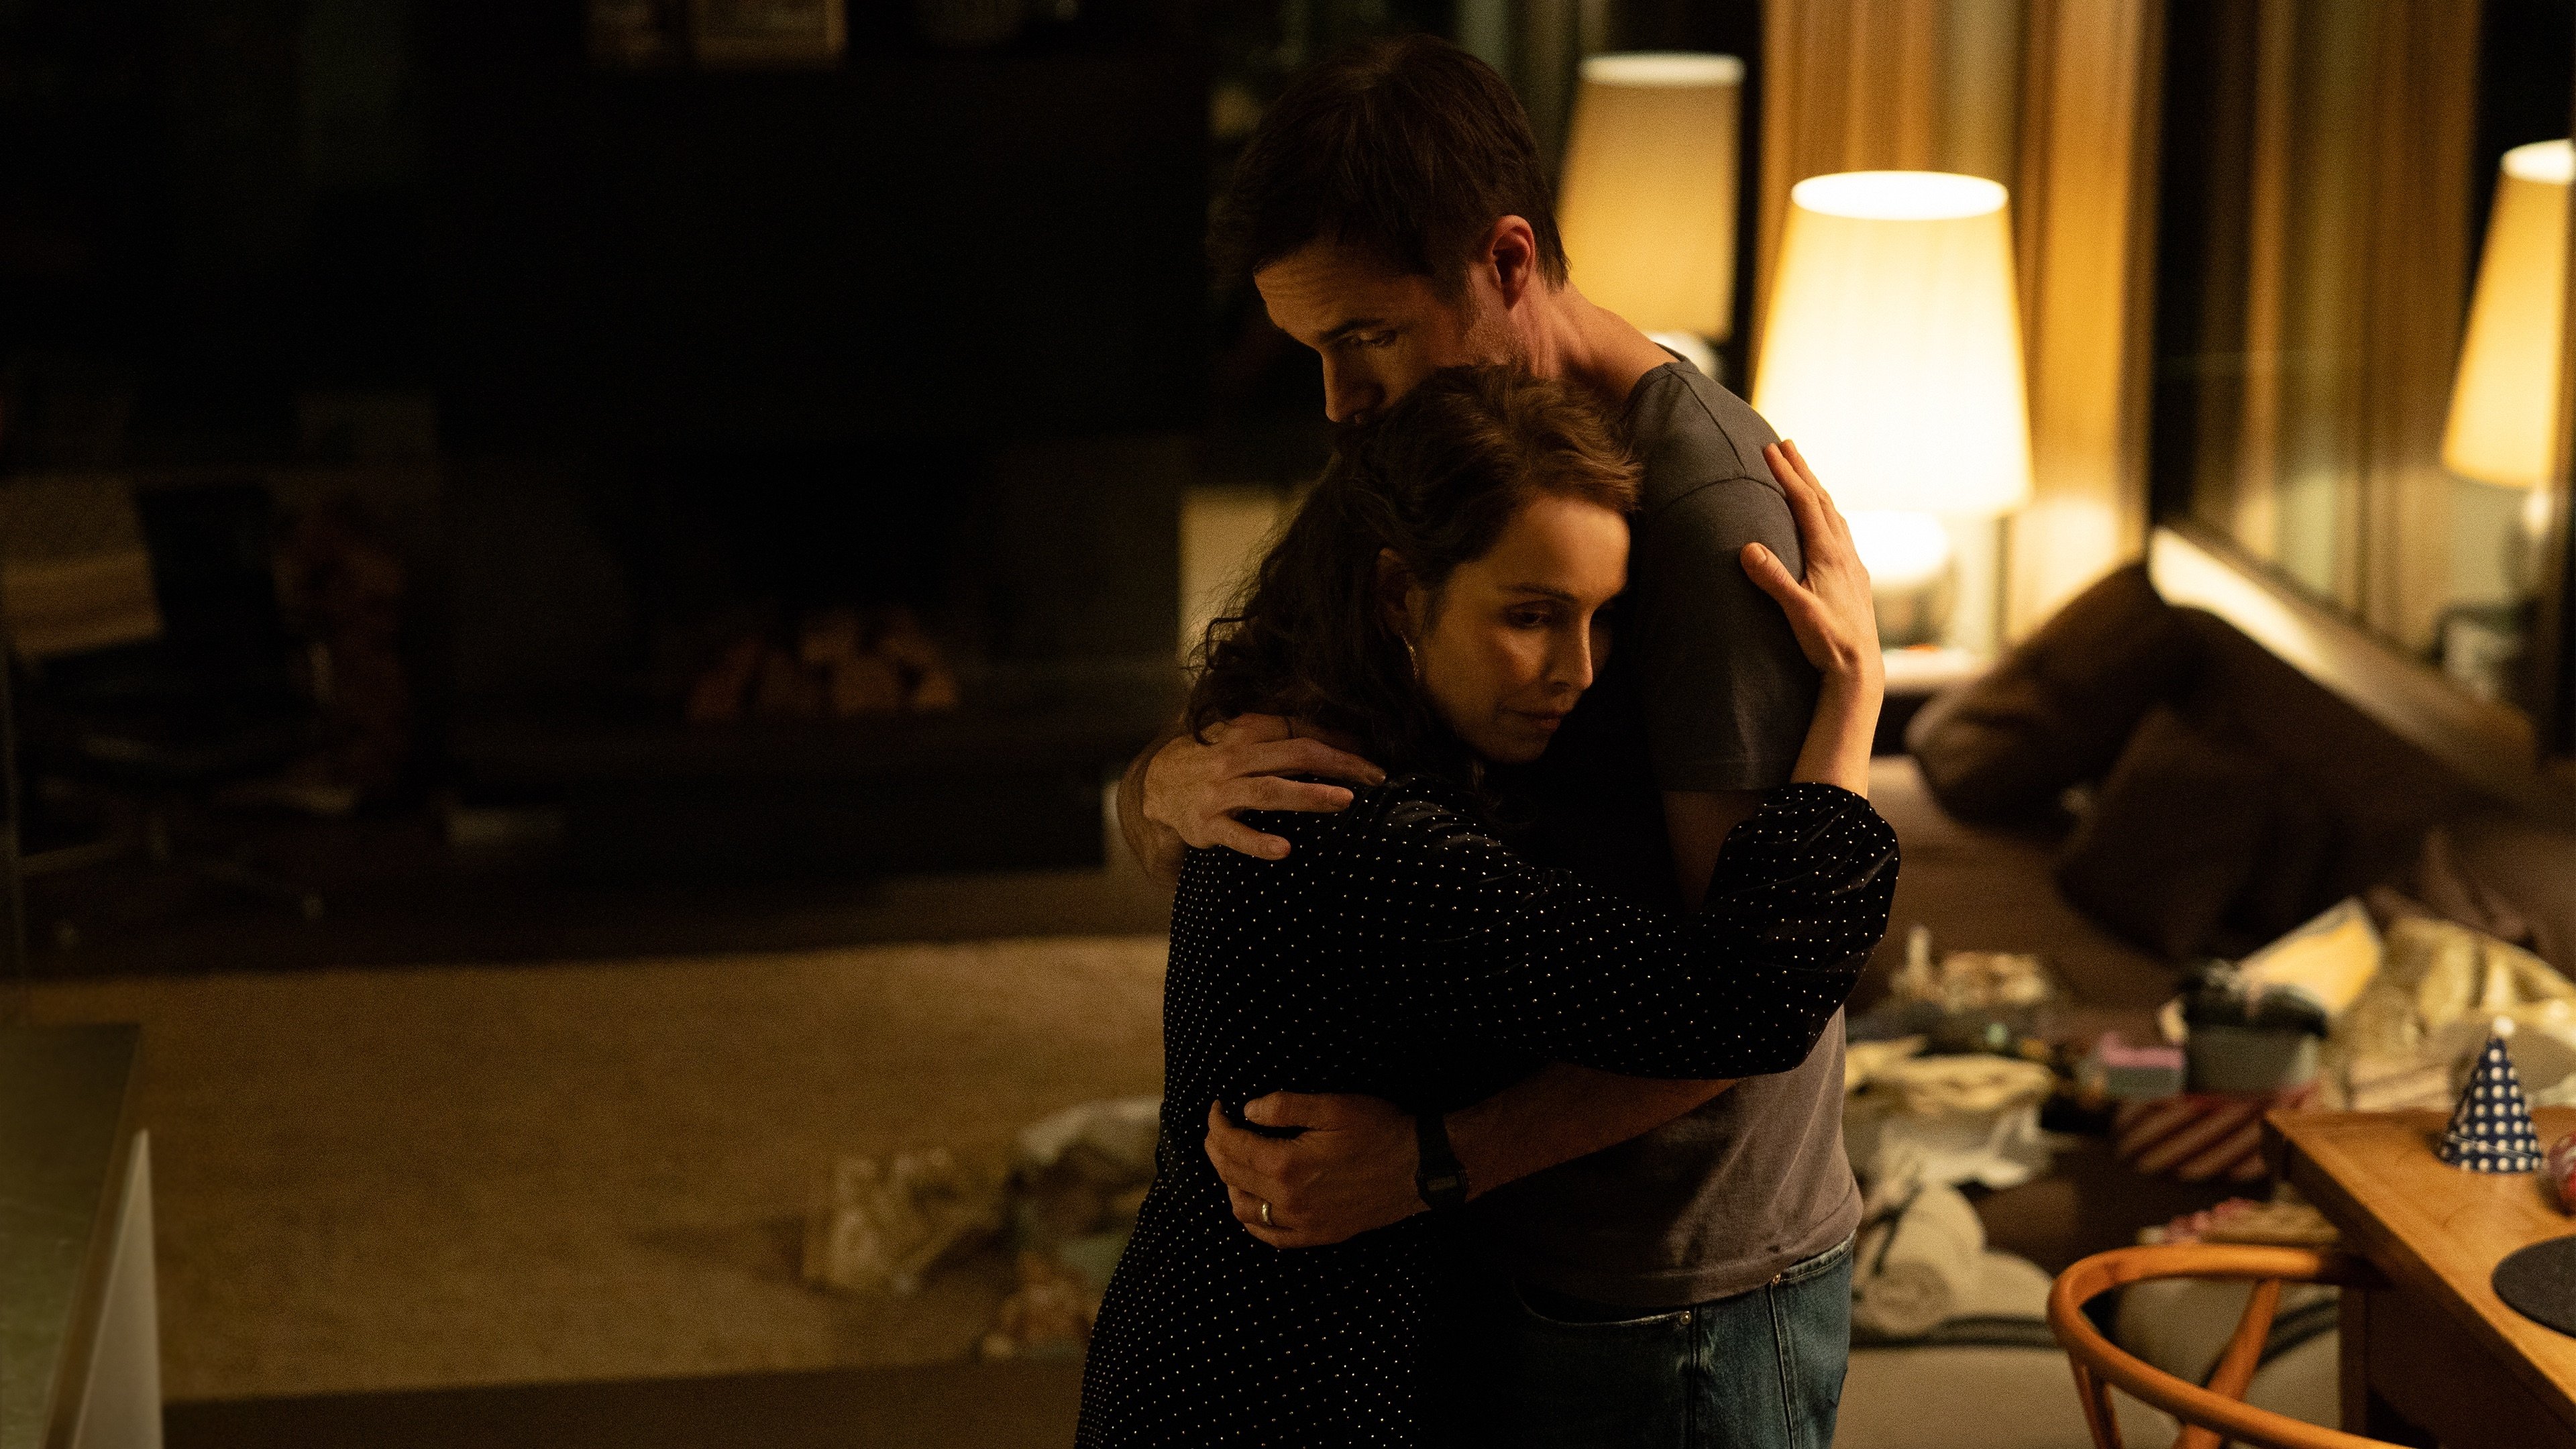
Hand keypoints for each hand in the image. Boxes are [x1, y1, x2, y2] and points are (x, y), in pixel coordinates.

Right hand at [1142, 714, 1384, 860]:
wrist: (1156, 785)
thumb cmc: (1214, 761)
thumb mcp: (1242, 737)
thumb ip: (1281, 735)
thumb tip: (1338, 738)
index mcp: (1247, 731)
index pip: (1301, 731)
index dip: (1340, 742)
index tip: (1372, 757)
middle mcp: (1235, 758)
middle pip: (1295, 755)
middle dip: (1340, 764)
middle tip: (1376, 777)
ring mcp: (1220, 792)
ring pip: (1270, 791)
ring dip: (1309, 796)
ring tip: (1344, 801)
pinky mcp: (1206, 825)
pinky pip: (1236, 834)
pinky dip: (1259, 842)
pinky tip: (1285, 849)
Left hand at [1204, 1094, 1422, 1247]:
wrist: (1420, 1168)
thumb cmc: (1379, 1130)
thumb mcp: (1333, 1106)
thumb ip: (1284, 1106)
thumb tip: (1246, 1111)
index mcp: (1288, 1164)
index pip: (1232, 1146)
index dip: (1217, 1124)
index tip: (1217, 1108)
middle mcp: (1289, 1200)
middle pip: (1232, 1176)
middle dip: (1217, 1149)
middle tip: (1217, 1129)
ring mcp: (1303, 1223)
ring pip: (1244, 1210)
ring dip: (1229, 1183)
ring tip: (1233, 1161)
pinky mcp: (1318, 1235)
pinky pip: (1270, 1236)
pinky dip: (1252, 1219)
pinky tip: (1252, 1202)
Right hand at [1741, 440, 1881, 689]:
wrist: (1859, 668)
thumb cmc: (1827, 642)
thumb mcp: (1796, 611)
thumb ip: (1773, 579)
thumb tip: (1748, 548)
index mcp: (1828, 555)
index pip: (1805, 504)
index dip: (1787, 475)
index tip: (1771, 450)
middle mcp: (1843, 553)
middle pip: (1821, 500)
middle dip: (1802, 470)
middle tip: (1786, 443)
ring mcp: (1851, 564)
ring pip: (1833, 514)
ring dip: (1815, 489)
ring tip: (1802, 472)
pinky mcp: (1854, 577)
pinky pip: (1840, 532)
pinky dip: (1827, 513)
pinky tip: (1826, 521)